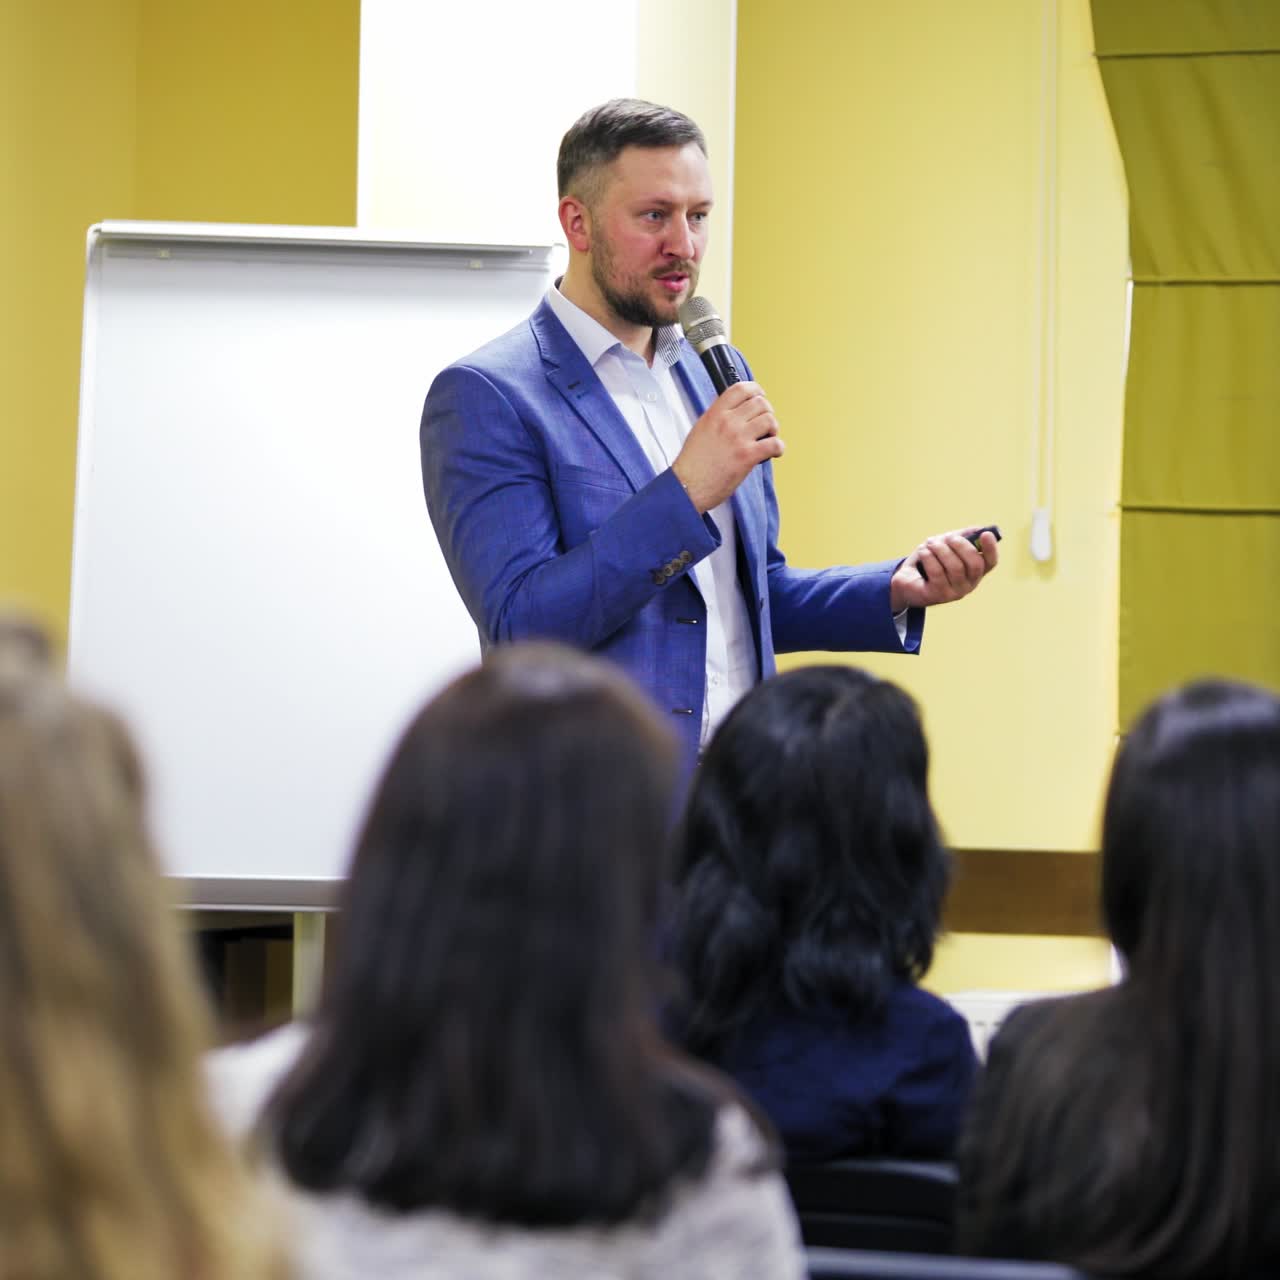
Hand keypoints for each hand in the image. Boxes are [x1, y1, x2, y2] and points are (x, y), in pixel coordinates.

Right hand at [672, 382, 784, 513]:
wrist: (687, 486)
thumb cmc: (692, 464)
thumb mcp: (700, 430)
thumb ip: (717, 417)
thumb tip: (734, 412)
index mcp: (714, 414)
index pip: (741, 389)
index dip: (756, 390)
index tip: (760, 396)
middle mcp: (727, 422)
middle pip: (760, 403)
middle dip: (767, 412)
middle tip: (765, 424)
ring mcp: (738, 438)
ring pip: (769, 420)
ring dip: (774, 429)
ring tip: (769, 438)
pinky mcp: (747, 456)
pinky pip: (774, 444)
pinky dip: (778, 447)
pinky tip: (773, 452)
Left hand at [889, 527, 999, 612]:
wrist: (905, 580)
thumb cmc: (929, 561)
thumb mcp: (946, 545)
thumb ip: (962, 536)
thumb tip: (979, 528)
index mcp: (974, 572)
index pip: (990, 562)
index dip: (991, 548)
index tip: (986, 534)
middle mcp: (968, 585)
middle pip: (975, 565)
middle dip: (961, 546)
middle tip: (948, 537)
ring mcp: (953, 593)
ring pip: (955, 567)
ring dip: (941, 550)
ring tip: (930, 543)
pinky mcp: (937, 596)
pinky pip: (937, 572)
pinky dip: (929, 557)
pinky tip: (923, 552)